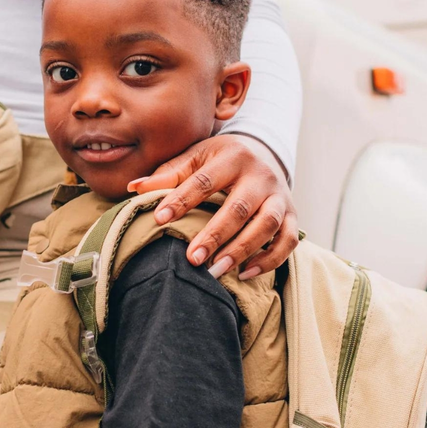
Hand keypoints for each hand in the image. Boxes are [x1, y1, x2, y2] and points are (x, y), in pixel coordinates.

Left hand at [130, 134, 297, 277]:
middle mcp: (261, 174)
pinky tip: (245, 274)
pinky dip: (269, 260)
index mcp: (233, 155)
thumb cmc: (220, 160)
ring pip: (267, 225)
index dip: (182, 200)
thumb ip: (168, 173)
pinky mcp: (292, 215)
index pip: (205, 180)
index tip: (159, 219)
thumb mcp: (196, 157)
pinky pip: (288, 241)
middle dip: (216, 234)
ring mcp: (280, 196)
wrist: (264, 153)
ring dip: (241, 250)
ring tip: (215, 270)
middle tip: (192, 258)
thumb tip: (134, 187)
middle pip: (240, 207)